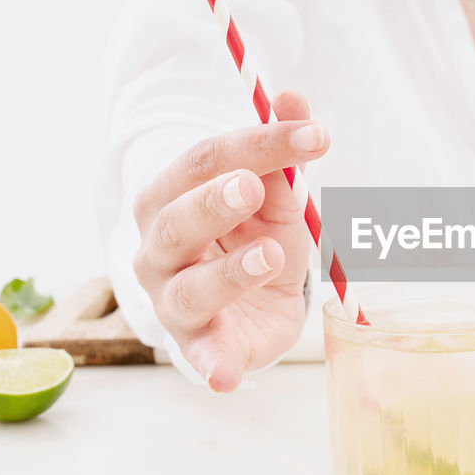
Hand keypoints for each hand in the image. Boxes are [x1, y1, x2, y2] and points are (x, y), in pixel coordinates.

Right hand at [131, 92, 327, 391]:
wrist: (243, 305)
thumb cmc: (251, 237)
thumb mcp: (276, 196)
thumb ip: (283, 155)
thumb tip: (295, 98)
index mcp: (171, 196)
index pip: (206, 160)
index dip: (258, 144)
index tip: (314, 134)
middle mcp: (160, 247)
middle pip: (179, 220)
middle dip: (216, 202)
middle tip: (254, 187)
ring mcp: (173, 299)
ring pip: (192, 287)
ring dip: (231, 272)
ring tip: (271, 256)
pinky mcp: (199, 346)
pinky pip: (202, 357)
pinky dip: (213, 367)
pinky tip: (226, 377)